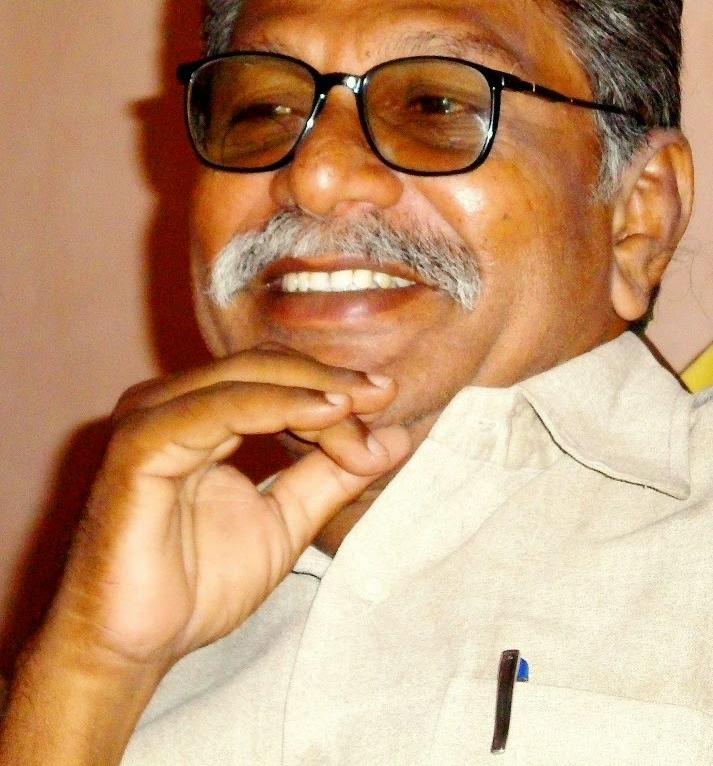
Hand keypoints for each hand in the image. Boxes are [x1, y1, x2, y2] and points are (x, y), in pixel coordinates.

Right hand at [45, 351, 411, 676]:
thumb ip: (333, 476)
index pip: (275, 376)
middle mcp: (171, 404)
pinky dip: (276, 405)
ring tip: (360, 410)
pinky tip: (325, 413)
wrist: (135, 646)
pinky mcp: (139, 445)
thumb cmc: (197, 584)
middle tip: (383, 396)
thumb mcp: (286, 520)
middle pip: (263, 365)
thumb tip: (394, 438)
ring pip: (245, 377)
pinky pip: (217, 410)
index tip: (388, 406)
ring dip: (312, 392)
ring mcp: (150, 419)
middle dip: (329, 381)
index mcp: (198, 414)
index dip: (332, 386)